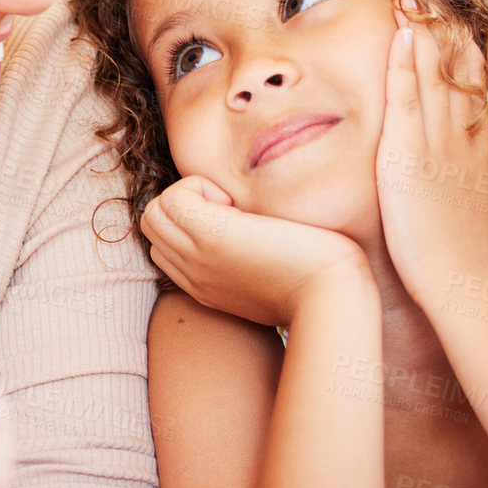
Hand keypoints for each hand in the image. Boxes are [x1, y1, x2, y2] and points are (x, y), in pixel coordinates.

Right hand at [139, 175, 370, 326]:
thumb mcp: (278, 275)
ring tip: (233, 208)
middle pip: (154, 226)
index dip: (193, 222)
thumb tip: (263, 234)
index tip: (238, 223)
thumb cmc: (323, 285)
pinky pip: (169, 199)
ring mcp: (197, 258)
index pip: (166, 245)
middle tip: (235, 212)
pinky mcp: (211, 237)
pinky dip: (197, 187)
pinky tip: (236, 205)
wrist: (334, 300)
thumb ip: (255, 260)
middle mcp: (194, 275)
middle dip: (188, 205)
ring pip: (153, 212)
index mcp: (206, 286)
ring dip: (190, 195)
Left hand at [376, 0, 487, 307]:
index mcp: (478, 146)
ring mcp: (439, 144)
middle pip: (460, 68)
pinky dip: (406, 65)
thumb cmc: (462, 254)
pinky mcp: (411, 157)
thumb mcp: (472, 201)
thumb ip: (465, 174)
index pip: (475, 82)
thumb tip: (458, 164)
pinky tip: (400, 35)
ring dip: (423, 31)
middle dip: (444, 26)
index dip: (463, 45)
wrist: (466, 285)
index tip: (451, 13)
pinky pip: (410, 102)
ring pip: (436, 75)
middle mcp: (463, 136)